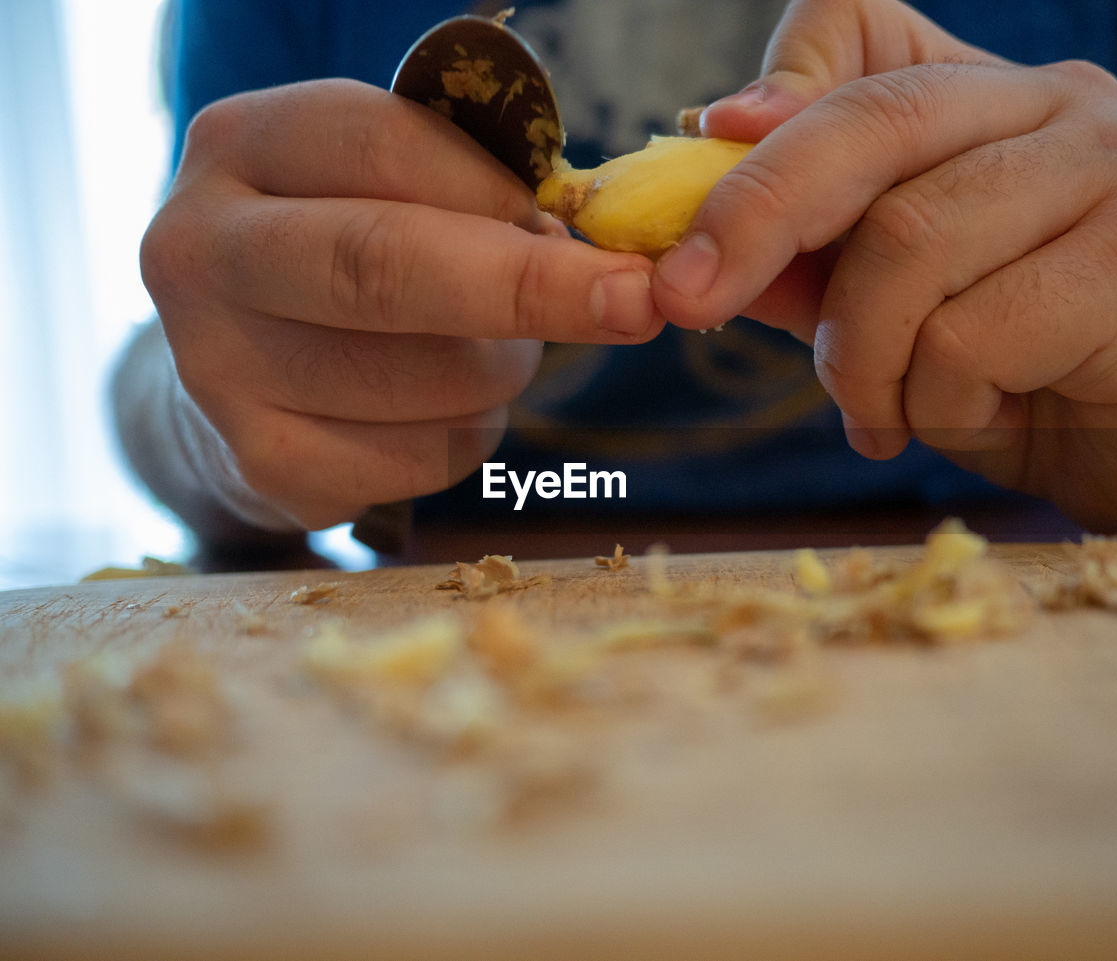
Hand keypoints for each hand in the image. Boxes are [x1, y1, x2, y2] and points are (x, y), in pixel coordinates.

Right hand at [141, 79, 659, 529]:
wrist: (245, 360)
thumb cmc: (350, 249)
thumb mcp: (390, 187)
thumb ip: (473, 196)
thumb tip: (595, 262)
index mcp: (242, 146)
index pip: (385, 149)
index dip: (500, 195)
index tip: (591, 234)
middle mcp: (201, 251)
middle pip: (382, 268)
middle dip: (529, 289)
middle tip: (633, 304)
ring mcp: (216, 369)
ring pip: (419, 380)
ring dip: (501, 373)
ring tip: (490, 356)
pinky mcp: (259, 464)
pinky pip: (419, 460)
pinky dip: (467, 438)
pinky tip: (437, 411)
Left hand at [652, 0, 1116, 539]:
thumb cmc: (1004, 372)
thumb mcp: (879, 305)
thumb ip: (800, 250)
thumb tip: (692, 200)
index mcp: (983, 95)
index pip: (861, 23)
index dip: (776, 78)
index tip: (706, 142)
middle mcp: (1055, 105)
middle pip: (870, 125)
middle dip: (756, 218)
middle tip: (685, 298)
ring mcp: (1110, 173)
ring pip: (908, 244)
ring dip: (861, 359)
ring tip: (886, 411)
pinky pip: (968, 336)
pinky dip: (935, 403)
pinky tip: (975, 418)